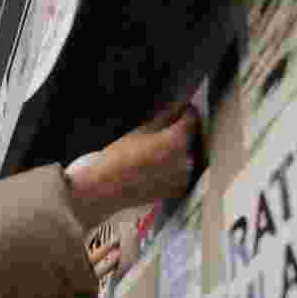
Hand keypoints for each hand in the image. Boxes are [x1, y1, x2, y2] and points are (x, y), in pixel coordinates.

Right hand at [66, 104, 199, 230]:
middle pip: (191, 139)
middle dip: (182, 132)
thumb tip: (177, 106)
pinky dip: (175, 168)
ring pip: (187, 157)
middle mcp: (186, 159)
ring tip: (158, 151)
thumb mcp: (140, 131)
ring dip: (179, 151)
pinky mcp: (177, 191)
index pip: (192, 119)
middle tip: (167, 130)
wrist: (105, 188)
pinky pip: (182, 173)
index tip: (181, 109)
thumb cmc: (118, 157)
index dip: (186, 111)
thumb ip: (164, 117)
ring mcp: (183, 177)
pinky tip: (158, 167)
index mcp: (178, 140)